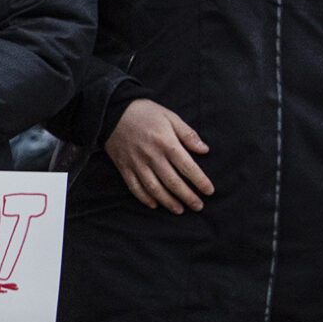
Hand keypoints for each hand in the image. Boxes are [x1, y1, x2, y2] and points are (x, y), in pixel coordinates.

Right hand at [105, 98, 212, 212]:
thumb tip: (205, 150)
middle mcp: (152, 157)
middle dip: (188, 197)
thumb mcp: (170, 117)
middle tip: (198, 206)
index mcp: (167, 143)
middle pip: (173, 182)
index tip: (209, 191)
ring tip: (179, 210)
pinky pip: (135, 187)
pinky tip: (155, 205)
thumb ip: (188, 134)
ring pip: (155, 189)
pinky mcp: (124, 168)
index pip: (188, 167)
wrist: (113, 112)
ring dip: (168, 202)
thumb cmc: (145, 113)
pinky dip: (145, 198)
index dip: (200, 181)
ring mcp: (137, 164)